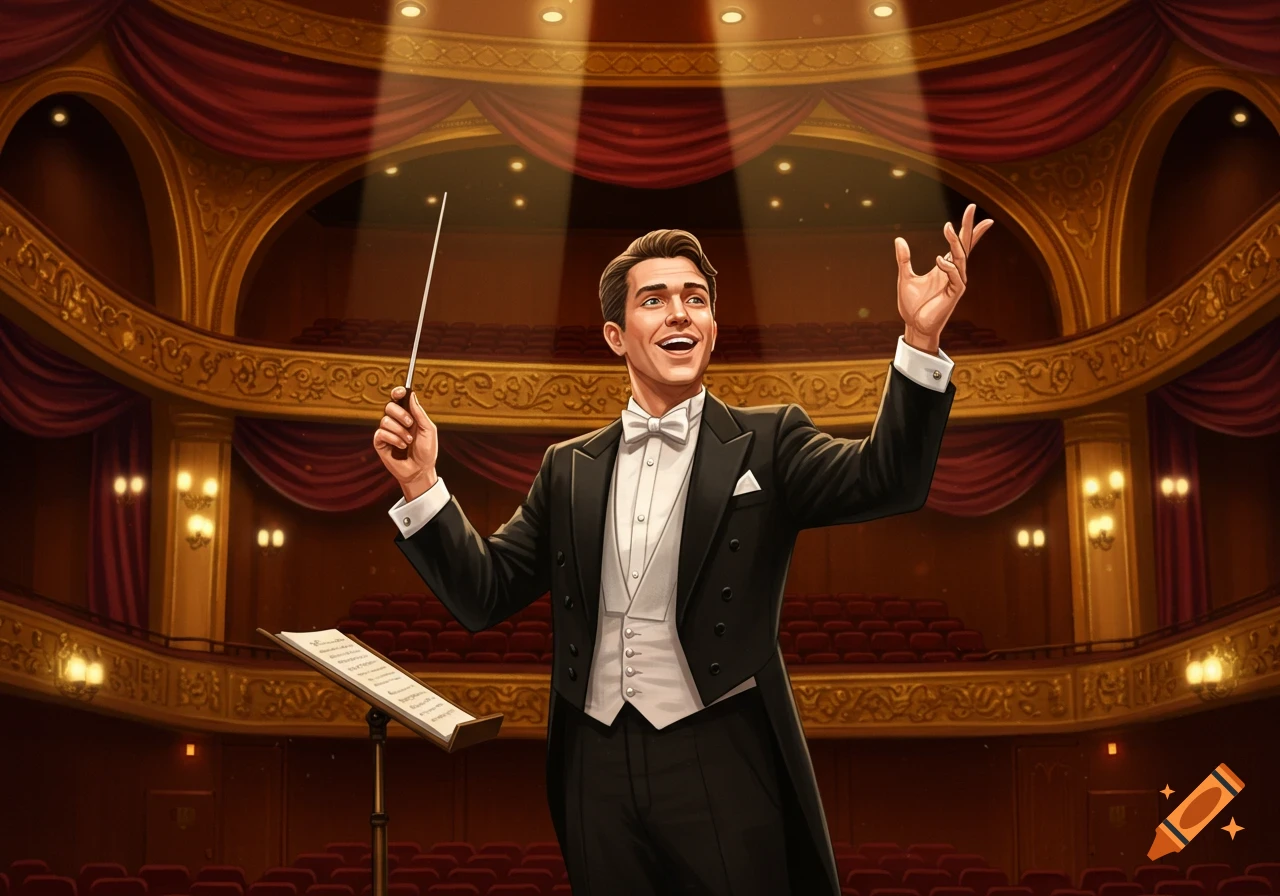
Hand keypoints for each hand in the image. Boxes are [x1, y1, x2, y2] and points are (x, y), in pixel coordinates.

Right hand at [373, 386, 438, 500]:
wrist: (421, 470)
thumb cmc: (427, 451)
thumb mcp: (428, 429)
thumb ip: (419, 413)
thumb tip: (411, 394)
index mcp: (408, 416)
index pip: (398, 399)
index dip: (397, 393)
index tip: (400, 392)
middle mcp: (396, 422)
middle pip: (389, 406)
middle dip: (400, 414)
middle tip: (410, 424)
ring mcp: (387, 432)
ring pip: (385, 420)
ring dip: (400, 431)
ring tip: (408, 441)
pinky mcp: (380, 443)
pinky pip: (381, 433)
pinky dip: (393, 439)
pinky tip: (401, 447)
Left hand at [895, 203, 993, 353]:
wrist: (913, 326)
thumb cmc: (912, 305)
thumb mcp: (905, 277)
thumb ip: (904, 259)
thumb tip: (899, 240)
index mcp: (945, 267)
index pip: (959, 243)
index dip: (966, 227)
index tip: (972, 210)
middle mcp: (953, 273)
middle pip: (965, 246)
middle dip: (969, 227)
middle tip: (972, 208)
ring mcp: (955, 283)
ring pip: (961, 258)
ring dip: (956, 243)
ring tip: (948, 227)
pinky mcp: (954, 295)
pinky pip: (956, 277)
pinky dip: (949, 267)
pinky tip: (940, 259)